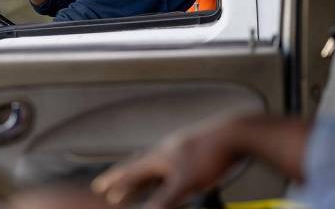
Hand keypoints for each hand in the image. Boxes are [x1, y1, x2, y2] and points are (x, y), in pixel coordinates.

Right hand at [91, 123, 238, 208]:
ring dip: (144, 177)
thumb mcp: (186, 184)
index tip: (100, 187)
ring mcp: (180, 148)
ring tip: (139, 184)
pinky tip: (172, 173)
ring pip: (155, 164)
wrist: (235, 134)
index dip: (115, 181)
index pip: (130, 171)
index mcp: (159, 157)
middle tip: (113, 190)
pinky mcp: (194, 149)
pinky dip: (164, 173)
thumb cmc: (210, 156)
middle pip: (139, 167)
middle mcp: (165, 150)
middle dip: (126, 181)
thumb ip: (165, 200)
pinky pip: (171, 163)